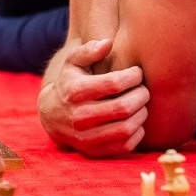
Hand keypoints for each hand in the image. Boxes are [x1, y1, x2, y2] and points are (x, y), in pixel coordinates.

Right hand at [38, 38, 148, 156]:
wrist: (51, 116)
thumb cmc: (69, 83)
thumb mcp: (72, 63)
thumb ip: (89, 51)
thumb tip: (108, 43)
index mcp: (76, 91)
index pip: (114, 83)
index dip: (133, 76)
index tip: (137, 73)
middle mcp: (80, 116)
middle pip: (124, 107)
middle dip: (141, 95)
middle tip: (144, 89)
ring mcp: (87, 137)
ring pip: (127, 128)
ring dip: (141, 114)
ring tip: (140, 105)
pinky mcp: (95, 151)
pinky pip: (126, 146)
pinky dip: (137, 133)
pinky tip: (134, 121)